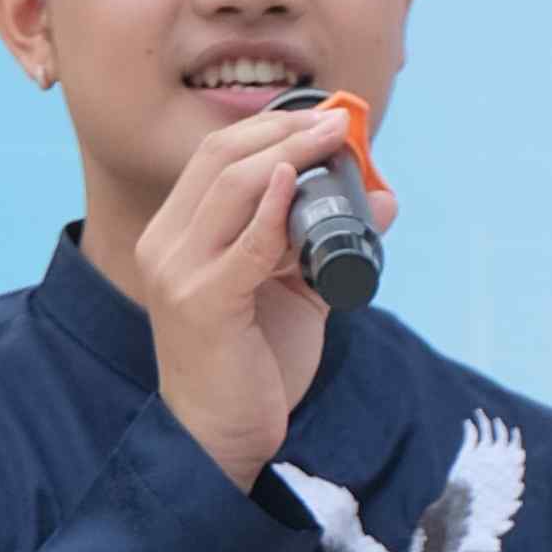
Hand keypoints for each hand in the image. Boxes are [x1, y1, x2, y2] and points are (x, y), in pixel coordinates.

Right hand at [134, 101, 338, 484]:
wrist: (220, 437)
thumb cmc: (253, 362)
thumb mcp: (296, 290)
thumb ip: (328, 242)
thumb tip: (384, 196)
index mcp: (178, 234)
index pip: (215, 157)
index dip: (270, 127)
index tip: (326, 115)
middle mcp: (167, 244)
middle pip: (219, 158)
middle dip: (284, 130)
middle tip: (339, 120)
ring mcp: (178, 272)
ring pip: (229, 187)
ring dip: (287, 155)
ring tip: (333, 140)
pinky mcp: (202, 304)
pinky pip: (242, 246)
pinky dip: (271, 210)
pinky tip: (295, 182)